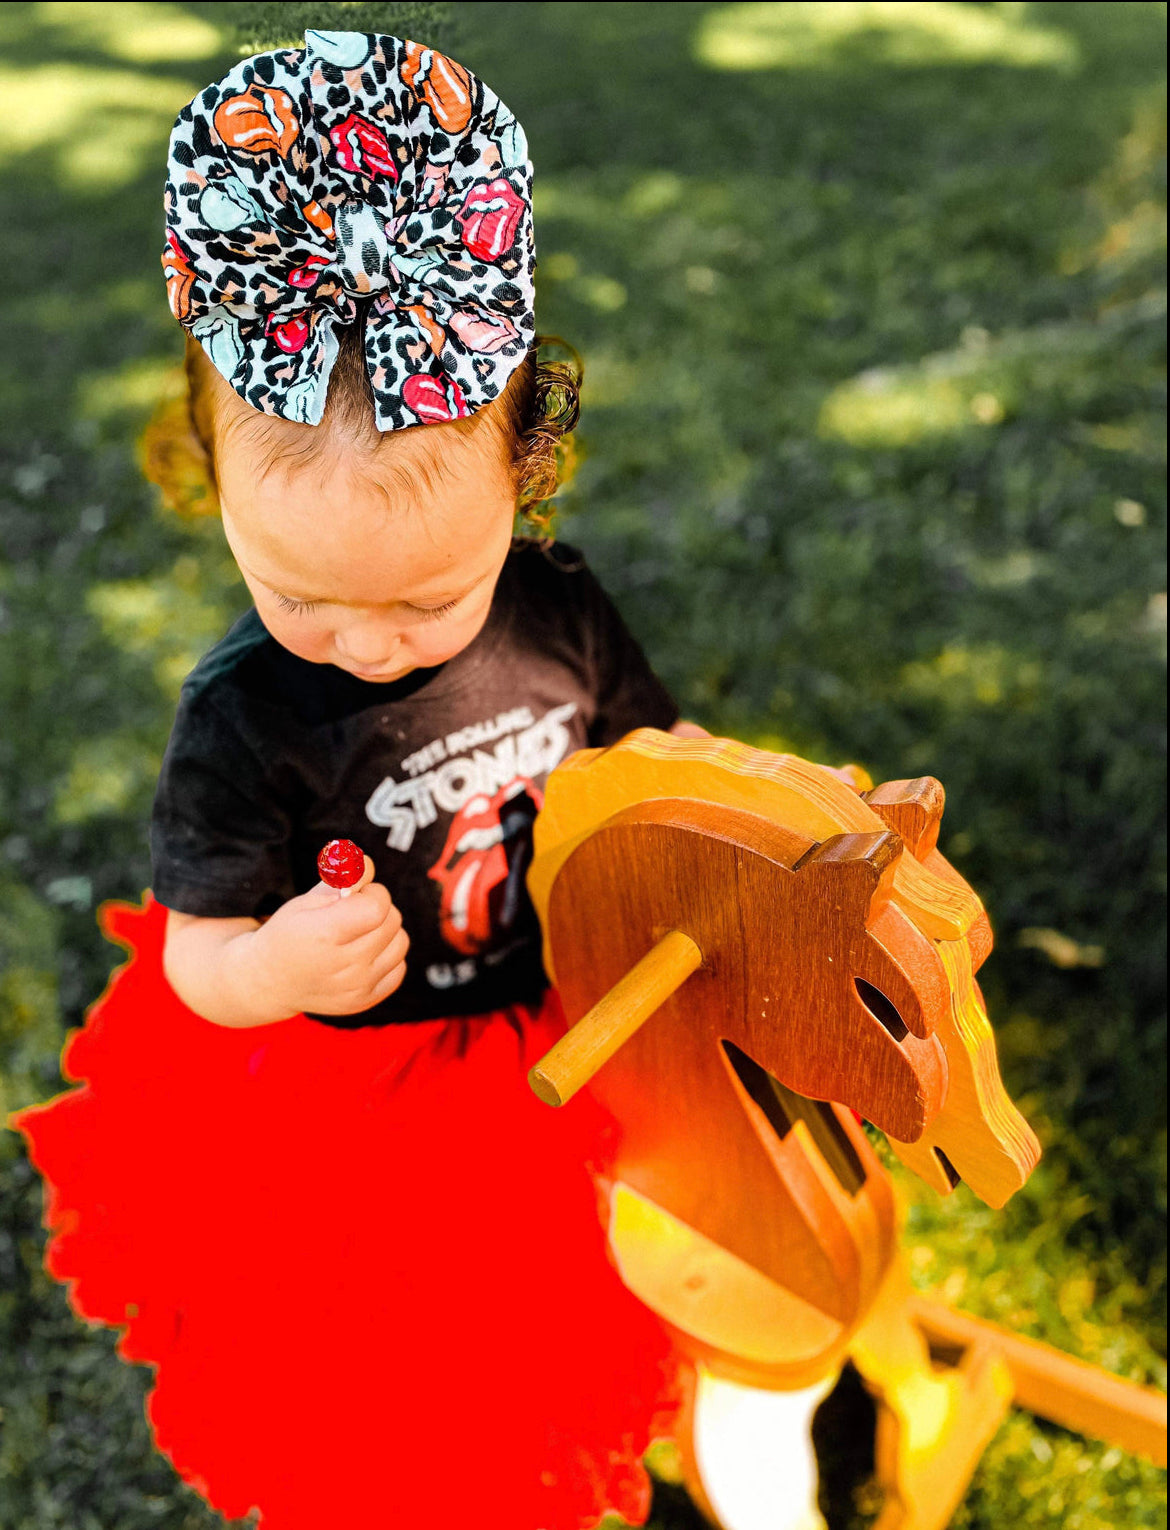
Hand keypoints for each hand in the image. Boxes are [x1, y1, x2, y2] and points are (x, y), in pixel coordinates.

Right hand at [241, 856, 409, 1017]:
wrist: (269, 982)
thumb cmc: (289, 933)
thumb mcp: (306, 899)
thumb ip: (340, 878)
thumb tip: (366, 863)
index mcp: (324, 935)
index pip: (377, 906)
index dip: (371, 892)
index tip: (356, 893)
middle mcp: (344, 966)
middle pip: (392, 921)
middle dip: (377, 908)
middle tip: (351, 913)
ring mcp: (356, 987)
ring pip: (400, 942)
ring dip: (384, 932)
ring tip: (357, 933)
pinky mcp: (365, 1001)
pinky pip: (399, 967)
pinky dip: (386, 956)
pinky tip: (361, 954)